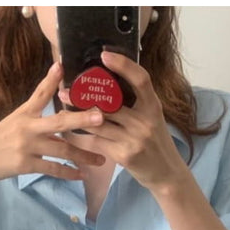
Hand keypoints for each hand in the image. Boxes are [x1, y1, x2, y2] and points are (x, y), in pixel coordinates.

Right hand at [0, 62, 105, 187]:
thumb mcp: (10, 125)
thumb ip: (31, 121)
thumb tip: (55, 123)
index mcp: (23, 114)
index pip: (39, 93)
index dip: (51, 79)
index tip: (62, 65)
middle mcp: (26, 127)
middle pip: (59, 121)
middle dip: (82, 119)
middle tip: (101, 117)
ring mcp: (26, 146)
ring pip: (62, 150)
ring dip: (83, 156)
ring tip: (101, 160)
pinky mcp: (24, 164)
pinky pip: (52, 169)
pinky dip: (68, 173)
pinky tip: (81, 176)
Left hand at [58, 51, 185, 190]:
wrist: (166, 174)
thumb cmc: (156, 144)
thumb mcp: (153, 120)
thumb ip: (136, 105)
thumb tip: (108, 88)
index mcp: (153, 107)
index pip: (141, 80)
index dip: (123, 65)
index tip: (105, 55)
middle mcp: (145, 121)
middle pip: (111, 103)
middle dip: (84, 96)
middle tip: (65, 90)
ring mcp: (135, 139)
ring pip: (99, 123)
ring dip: (78, 116)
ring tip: (63, 108)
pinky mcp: (124, 155)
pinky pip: (98, 142)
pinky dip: (85, 136)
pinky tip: (73, 132)